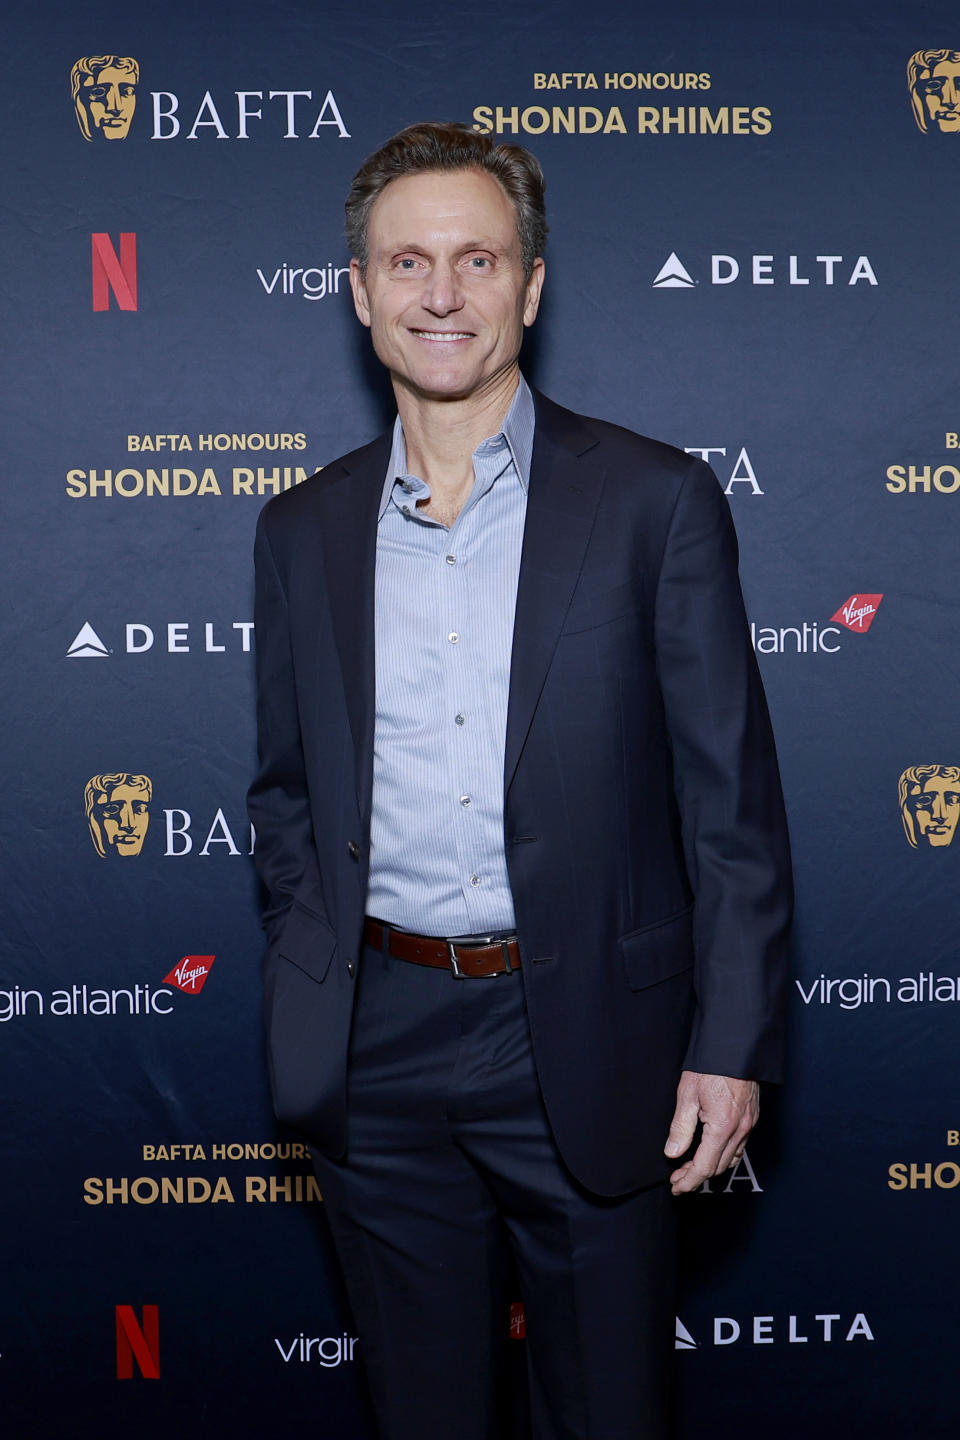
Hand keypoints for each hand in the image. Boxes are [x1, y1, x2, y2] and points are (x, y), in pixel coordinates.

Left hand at [664, 1070, 758, 1195]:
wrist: (735, 1046)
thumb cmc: (710, 1066)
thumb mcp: (687, 1095)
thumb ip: (681, 1127)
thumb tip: (673, 1153)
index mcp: (723, 1126)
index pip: (704, 1166)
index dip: (689, 1181)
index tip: (676, 1187)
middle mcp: (740, 1129)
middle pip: (718, 1167)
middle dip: (697, 1176)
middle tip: (678, 1177)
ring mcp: (749, 1124)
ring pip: (731, 1159)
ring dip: (711, 1167)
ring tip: (691, 1167)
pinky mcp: (752, 1117)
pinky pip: (740, 1146)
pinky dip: (724, 1155)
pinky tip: (711, 1151)